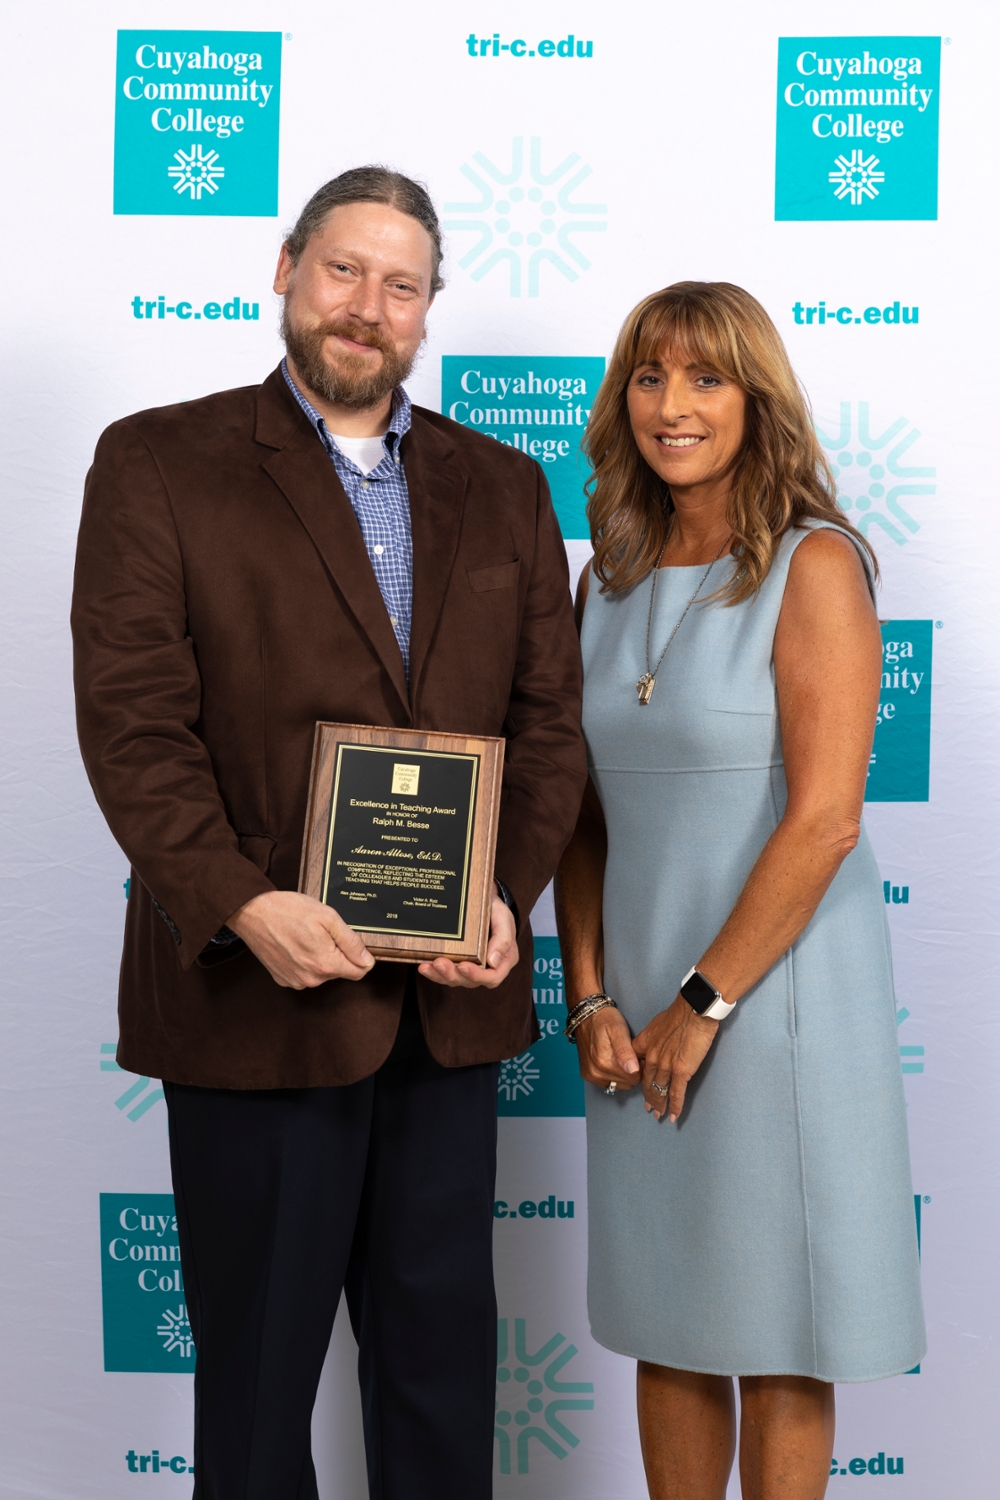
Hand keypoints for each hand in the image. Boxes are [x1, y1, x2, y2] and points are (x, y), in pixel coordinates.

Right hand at [227, 890, 373, 988]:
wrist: (253, 912)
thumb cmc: (289, 910)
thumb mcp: (328, 917)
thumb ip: (351, 942)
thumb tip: (367, 960)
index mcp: (325, 964)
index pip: (358, 972)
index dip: (360, 956)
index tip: (350, 942)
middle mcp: (310, 979)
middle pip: (339, 972)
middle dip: (337, 954)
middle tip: (322, 933)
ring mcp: (295, 981)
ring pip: (321, 974)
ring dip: (320, 958)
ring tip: (306, 936)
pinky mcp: (283, 979)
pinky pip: (304, 974)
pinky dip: (304, 962)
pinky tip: (295, 945)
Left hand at [417, 896, 517, 988]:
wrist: (484, 900)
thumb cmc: (496, 911)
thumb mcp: (504, 918)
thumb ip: (503, 938)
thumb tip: (493, 962)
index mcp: (504, 960)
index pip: (493, 977)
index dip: (478, 975)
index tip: (464, 966)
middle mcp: (487, 968)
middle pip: (470, 981)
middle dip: (453, 974)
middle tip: (439, 962)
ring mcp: (471, 967)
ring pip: (455, 979)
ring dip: (440, 975)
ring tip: (428, 966)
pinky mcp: (457, 963)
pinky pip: (445, 973)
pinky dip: (434, 971)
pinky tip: (424, 965)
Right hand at [574, 1006, 640, 1090]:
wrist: (585, 1016)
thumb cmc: (605, 1020)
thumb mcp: (618, 1030)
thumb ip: (625, 1051)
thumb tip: (633, 1070)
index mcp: (604, 1062)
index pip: (634, 1077)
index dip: (639, 1065)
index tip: (635, 1053)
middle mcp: (596, 1073)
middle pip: (627, 1083)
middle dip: (631, 1070)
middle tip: (629, 1053)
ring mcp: (591, 1076)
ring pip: (619, 1085)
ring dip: (622, 1074)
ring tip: (620, 1057)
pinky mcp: (588, 1076)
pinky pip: (609, 1084)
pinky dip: (613, 1075)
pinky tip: (612, 1062)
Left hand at [632, 996, 718, 1121]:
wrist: (693, 1010)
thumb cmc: (680, 1012)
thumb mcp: (658, 1022)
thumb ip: (654, 1036)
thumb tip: (657, 1042)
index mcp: (645, 1044)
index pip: (636, 1066)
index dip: (637, 1079)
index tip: (639, 1086)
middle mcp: (652, 1057)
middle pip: (646, 1082)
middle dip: (648, 1097)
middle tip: (649, 1108)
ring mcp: (665, 1066)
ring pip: (659, 1091)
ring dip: (659, 1105)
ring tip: (658, 1115)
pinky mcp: (681, 1071)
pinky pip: (676, 1094)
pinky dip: (675, 1107)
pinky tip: (674, 1116)